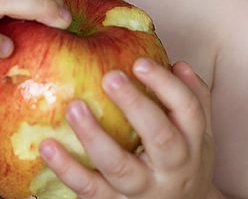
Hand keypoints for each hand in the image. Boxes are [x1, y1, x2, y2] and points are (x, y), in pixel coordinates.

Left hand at [39, 59, 213, 198]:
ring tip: (74, 107)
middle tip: (110, 76)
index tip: (139, 62)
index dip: (165, 84)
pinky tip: (48, 146)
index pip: (187, 108)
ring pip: (118, 166)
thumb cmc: (186, 158)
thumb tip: (178, 64)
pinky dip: (67, 169)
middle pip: (159, 136)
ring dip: (94, 136)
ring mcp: (142, 190)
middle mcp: (172, 168)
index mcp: (193, 142)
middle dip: (135, 105)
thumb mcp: (199, 131)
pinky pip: (90, 190)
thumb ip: (192, 96)